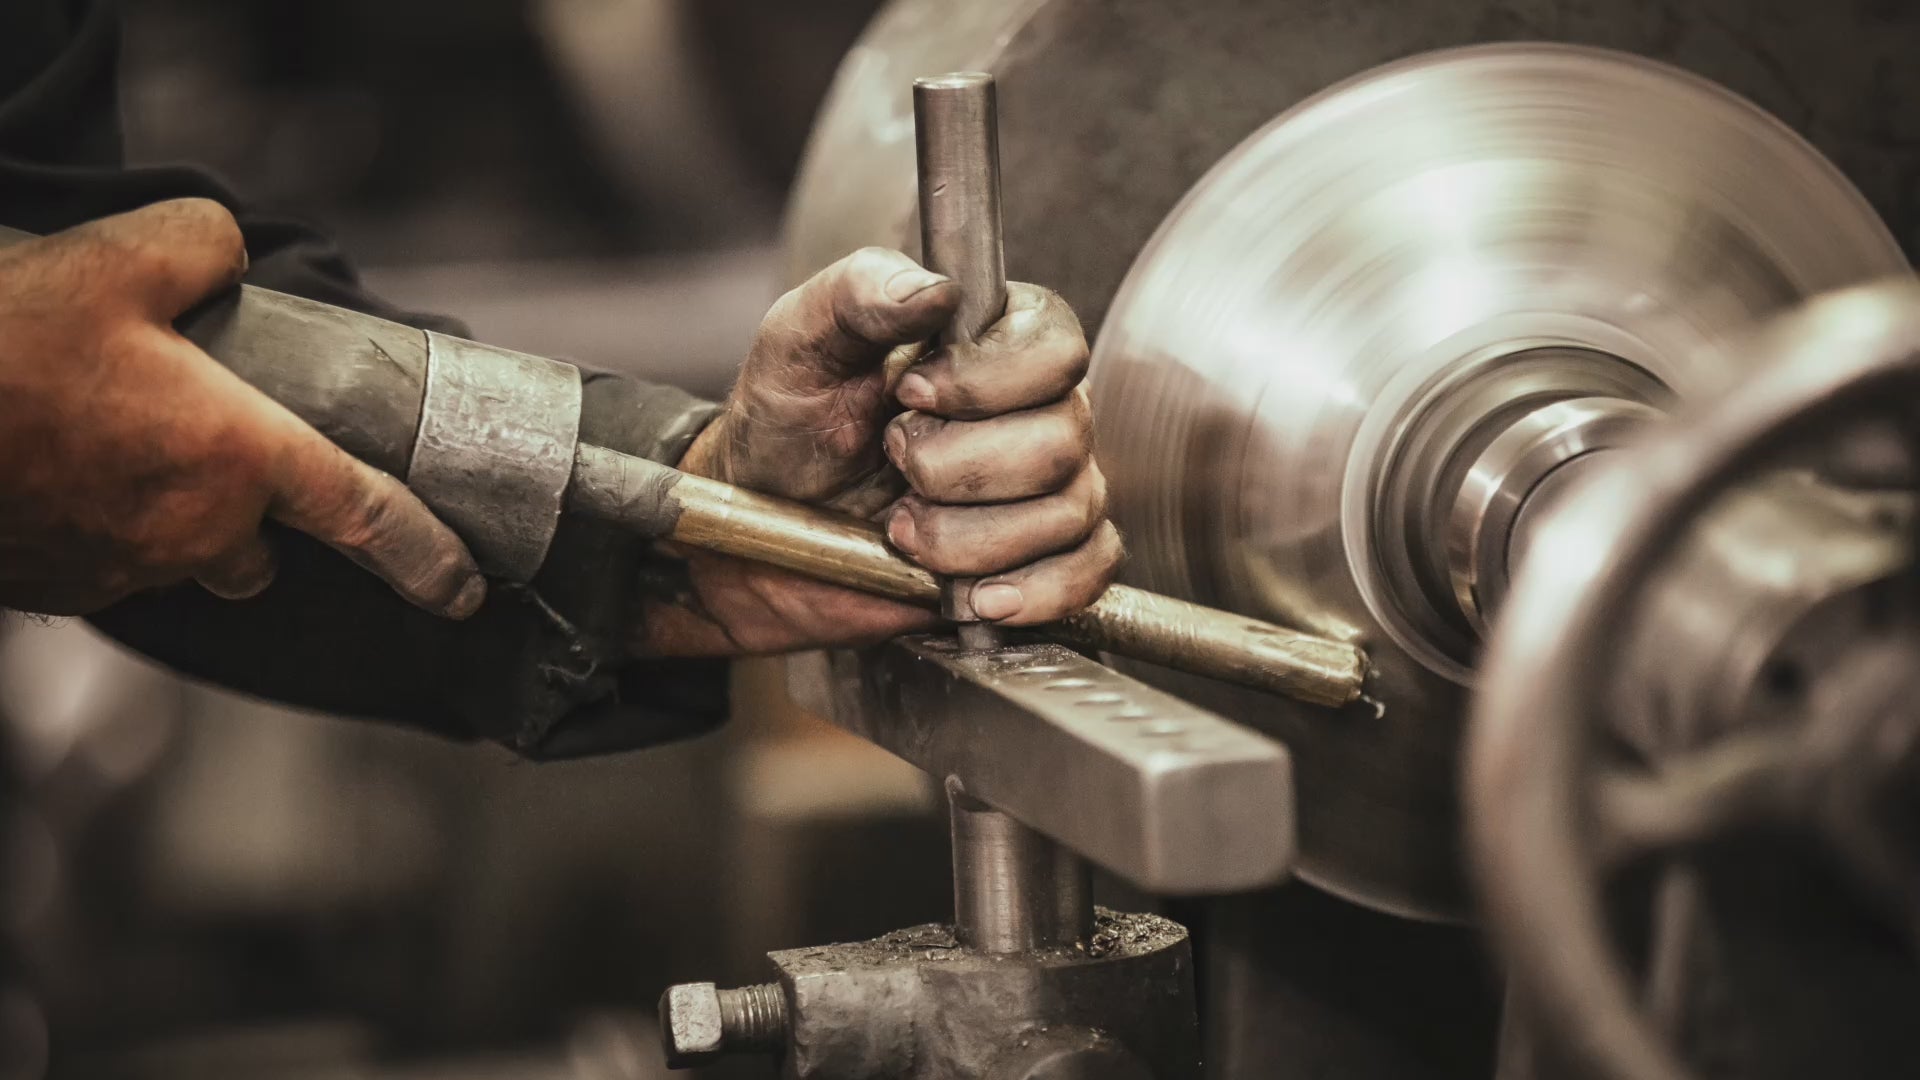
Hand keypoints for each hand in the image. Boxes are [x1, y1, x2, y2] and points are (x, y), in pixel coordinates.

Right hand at [0, 199, 484, 617]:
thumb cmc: (1, 347)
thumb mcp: (122, 254)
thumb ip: (209, 248)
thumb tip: (228, 260)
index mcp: (238, 458)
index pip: (367, 515)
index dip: (425, 554)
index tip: (461, 587)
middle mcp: (197, 531)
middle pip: (262, 545)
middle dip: (253, 510)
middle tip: (202, 445)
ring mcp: (125, 569)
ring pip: (185, 557)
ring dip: (174, 516)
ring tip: (113, 448)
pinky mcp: (61, 589)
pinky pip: (113, 564)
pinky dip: (105, 525)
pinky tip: (59, 468)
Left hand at [634, 247, 1122, 655]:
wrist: (762, 534)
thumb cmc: (786, 427)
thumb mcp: (798, 341)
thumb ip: (862, 292)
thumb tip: (938, 290)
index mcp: (993, 340)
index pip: (1056, 347)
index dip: (987, 382)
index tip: (908, 395)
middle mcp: (1037, 409)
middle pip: (1061, 441)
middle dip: (958, 470)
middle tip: (894, 468)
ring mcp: (1047, 487)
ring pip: (1066, 514)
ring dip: (968, 539)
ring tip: (903, 530)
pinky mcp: (1043, 557)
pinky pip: (1087, 574)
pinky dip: (1033, 592)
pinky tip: (971, 595)